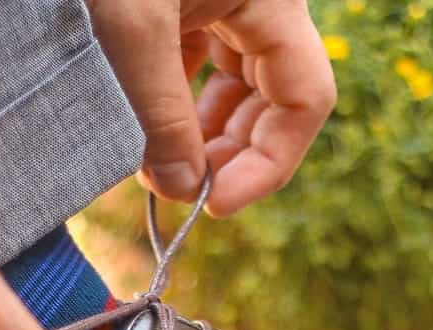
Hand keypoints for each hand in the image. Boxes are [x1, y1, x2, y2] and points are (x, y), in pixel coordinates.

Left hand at [87, 0, 335, 216]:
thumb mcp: (127, 35)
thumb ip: (161, 120)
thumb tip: (183, 192)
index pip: (305, 98)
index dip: (271, 163)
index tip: (216, 205)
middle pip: (274, 97)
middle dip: (235, 153)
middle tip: (187, 192)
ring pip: (236, 85)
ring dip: (206, 136)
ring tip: (163, 169)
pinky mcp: (179, 4)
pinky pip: (197, 66)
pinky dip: (179, 106)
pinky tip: (150, 134)